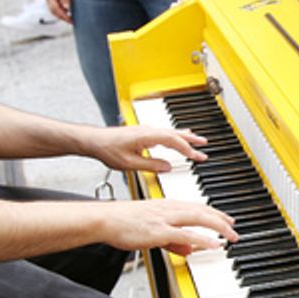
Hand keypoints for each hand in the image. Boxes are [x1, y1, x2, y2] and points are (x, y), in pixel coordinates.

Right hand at [42, 0, 70, 21]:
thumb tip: (67, 8)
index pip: (57, 11)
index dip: (64, 17)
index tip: (71, 21)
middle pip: (54, 12)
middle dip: (62, 18)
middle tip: (71, 21)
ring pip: (54, 9)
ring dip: (61, 14)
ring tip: (69, 17)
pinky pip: (54, 4)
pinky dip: (60, 9)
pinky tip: (66, 9)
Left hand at [88, 125, 209, 173]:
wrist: (93, 141)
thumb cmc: (107, 149)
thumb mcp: (129, 164)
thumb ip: (150, 165)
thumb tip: (167, 167)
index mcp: (146, 136)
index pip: (172, 140)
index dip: (185, 148)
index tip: (195, 156)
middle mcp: (148, 130)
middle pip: (175, 133)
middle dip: (191, 140)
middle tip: (205, 146)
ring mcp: (146, 130)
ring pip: (171, 131)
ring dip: (185, 136)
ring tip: (199, 140)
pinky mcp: (143, 133)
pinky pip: (164, 132)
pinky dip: (175, 135)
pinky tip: (179, 136)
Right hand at [108, 197, 237, 255]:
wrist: (105, 220)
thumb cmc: (123, 222)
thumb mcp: (152, 230)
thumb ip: (172, 240)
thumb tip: (188, 248)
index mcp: (167, 205)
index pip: (197, 206)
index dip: (214, 212)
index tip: (226, 218)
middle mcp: (169, 209)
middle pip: (202, 211)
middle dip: (221, 219)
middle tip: (234, 228)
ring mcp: (165, 219)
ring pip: (199, 219)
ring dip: (218, 227)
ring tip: (231, 235)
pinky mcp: (159, 231)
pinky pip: (186, 234)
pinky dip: (202, 239)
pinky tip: (214, 244)